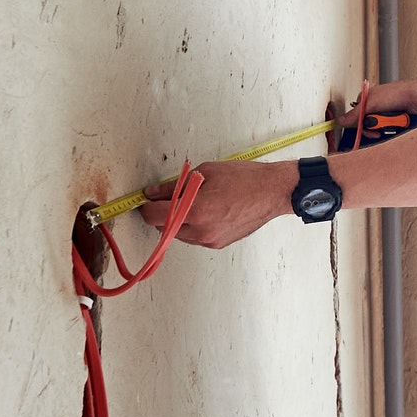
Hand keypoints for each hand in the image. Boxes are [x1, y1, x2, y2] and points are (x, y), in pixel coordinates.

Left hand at [138, 159, 289, 247]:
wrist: (272, 192)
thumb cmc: (244, 178)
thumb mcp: (205, 173)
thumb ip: (175, 186)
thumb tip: (154, 193)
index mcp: (196, 211)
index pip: (154, 216)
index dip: (146, 206)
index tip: (144, 200)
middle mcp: (201, 231)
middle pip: (163, 228)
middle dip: (161, 213)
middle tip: (168, 196)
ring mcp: (210, 240)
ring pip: (178, 234)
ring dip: (176, 220)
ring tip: (192, 201)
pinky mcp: (217, 243)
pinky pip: (194, 237)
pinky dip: (192, 225)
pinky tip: (204, 210)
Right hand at [336, 79, 416, 131]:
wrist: (416, 97)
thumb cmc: (396, 94)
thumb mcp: (371, 104)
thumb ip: (355, 114)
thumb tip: (341, 120)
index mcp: (366, 97)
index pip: (356, 116)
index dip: (361, 125)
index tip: (366, 129)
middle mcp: (374, 102)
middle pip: (368, 122)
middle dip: (374, 126)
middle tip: (379, 128)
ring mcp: (384, 109)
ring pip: (379, 124)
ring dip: (384, 125)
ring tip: (391, 120)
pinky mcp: (393, 114)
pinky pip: (388, 124)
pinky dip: (391, 125)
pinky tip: (396, 121)